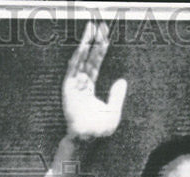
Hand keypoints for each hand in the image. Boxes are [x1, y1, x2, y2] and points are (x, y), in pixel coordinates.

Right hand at [63, 22, 126, 141]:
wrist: (86, 139)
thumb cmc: (99, 130)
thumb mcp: (114, 112)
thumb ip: (117, 96)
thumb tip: (122, 80)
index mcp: (89, 88)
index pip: (95, 63)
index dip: (100, 49)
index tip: (105, 35)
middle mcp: (80, 84)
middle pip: (87, 58)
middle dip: (93, 41)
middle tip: (98, 24)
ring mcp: (74, 86)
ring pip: (80, 60)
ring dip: (85, 44)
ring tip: (90, 29)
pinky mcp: (68, 89)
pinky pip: (73, 70)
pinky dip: (77, 58)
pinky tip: (83, 46)